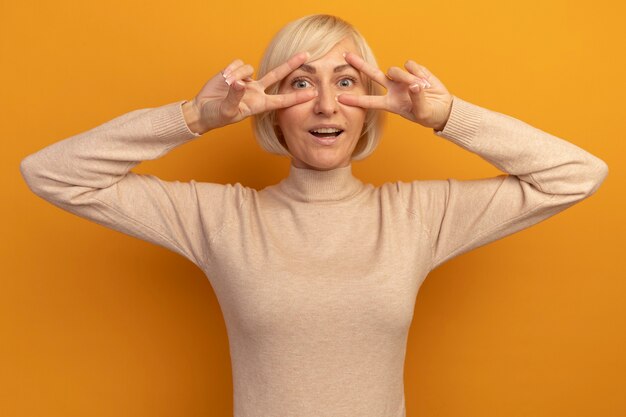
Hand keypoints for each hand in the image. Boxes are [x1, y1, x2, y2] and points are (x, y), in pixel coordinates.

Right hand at [188, 52, 317, 131]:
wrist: (202, 110)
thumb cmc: (217, 116)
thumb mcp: (227, 110)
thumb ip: (234, 97)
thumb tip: (240, 83)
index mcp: (259, 104)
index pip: (282, 100)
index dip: (297, 97)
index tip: (313, 93)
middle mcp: (256, 91)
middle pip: (277, 75)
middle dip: (292, 64)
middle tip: (307, 55)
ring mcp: (247, 80)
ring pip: (249, 68)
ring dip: (236, 75)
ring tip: (226, 85)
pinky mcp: (235, 72)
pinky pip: (238, 64)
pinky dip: (230, 70)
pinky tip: (223, 78)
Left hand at [337, 53, 452, 130]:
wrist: (444, 108)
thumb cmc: (429, 114)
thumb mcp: (422, 112)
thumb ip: (416, 98)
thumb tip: (414, 85)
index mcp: (390, 103)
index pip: (369, 102)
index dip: (355, 100)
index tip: (339, 98)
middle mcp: (392, 89)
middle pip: (372, 75)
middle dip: (360, 65)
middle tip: (345, 56)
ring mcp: (402, 79)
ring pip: (395, 70)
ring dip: (405, 77)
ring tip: (419, 88)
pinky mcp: (414, 70)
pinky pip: (411, 65)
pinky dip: (419, 72)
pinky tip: (425, 81)